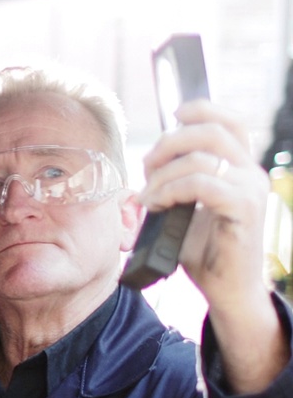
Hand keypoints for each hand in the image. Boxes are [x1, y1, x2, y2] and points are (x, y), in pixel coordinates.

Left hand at [139, 100, 270, 311]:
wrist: (226, 288)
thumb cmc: (202, 250)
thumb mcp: (183, 207)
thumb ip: (173, 181)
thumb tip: (145, 164)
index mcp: (240, 167)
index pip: (229, 121)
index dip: (200, 109)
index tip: (172, 117)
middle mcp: (251, 173)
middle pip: (211, 131)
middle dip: (169, 143)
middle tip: (147, 168)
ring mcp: (251, 191)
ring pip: (202, 157)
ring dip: (163, 174)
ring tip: (149, 196)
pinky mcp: (244, 210)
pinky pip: (202, 184)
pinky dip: (171, 190)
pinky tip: (158, 205)